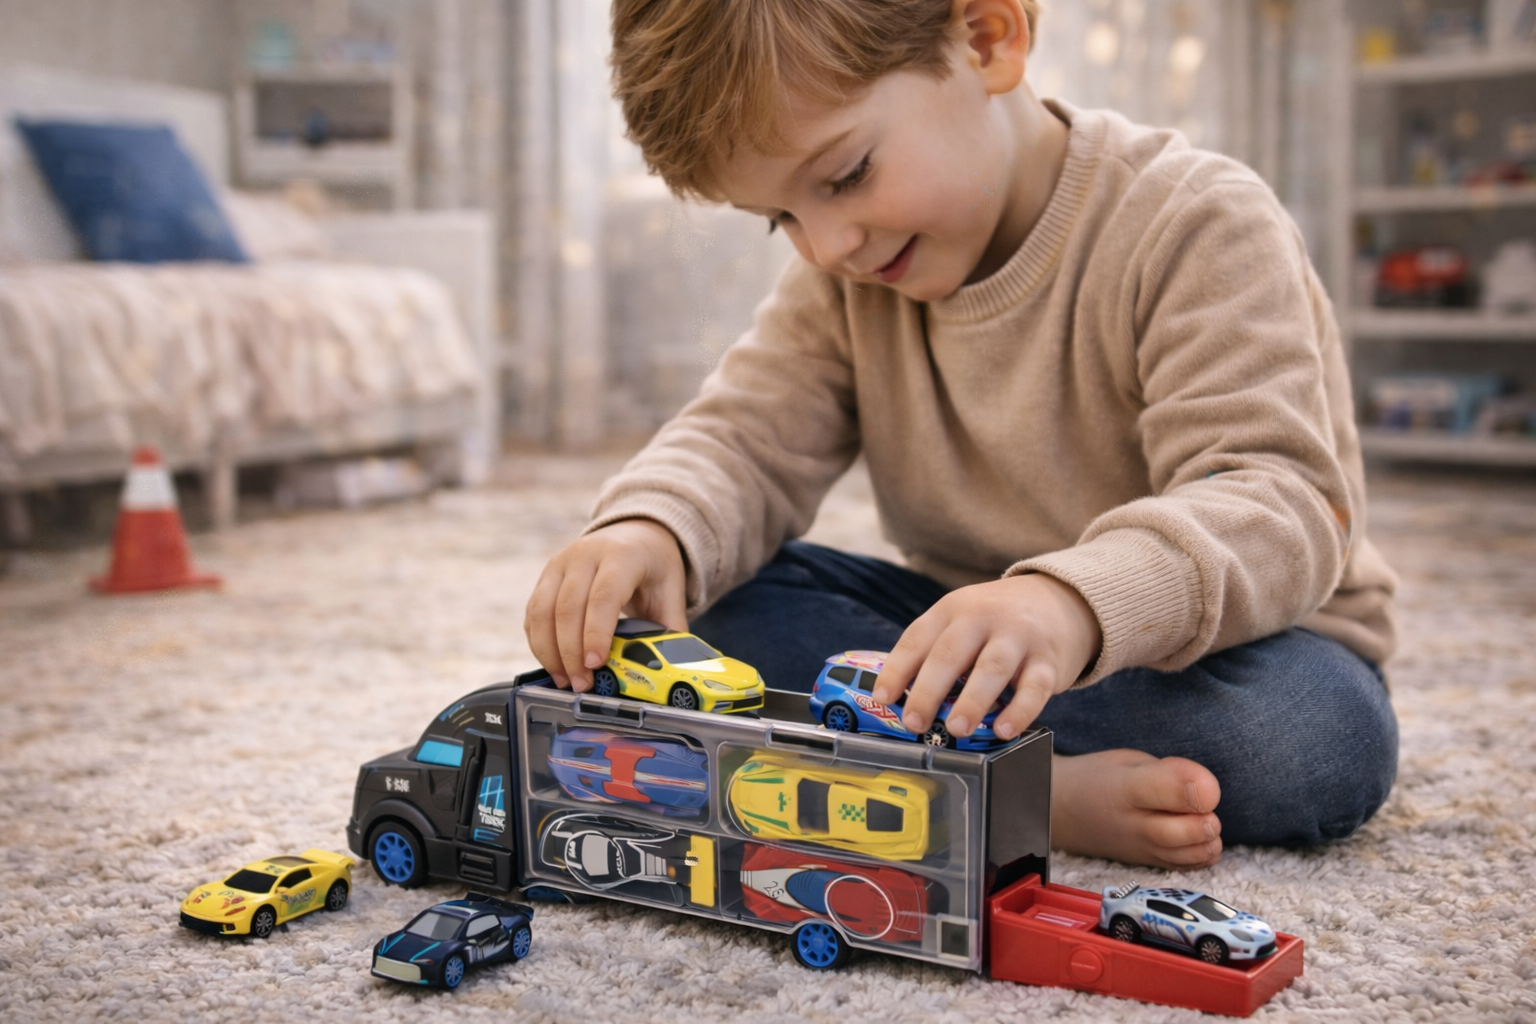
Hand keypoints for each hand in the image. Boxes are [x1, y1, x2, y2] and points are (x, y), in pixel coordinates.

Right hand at [524, 519, 686, 691]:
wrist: (635, 535)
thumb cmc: (653, 568)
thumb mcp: (671, 593)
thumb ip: (669, 631)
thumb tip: (665, 672)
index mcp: (621, 555)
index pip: (603, 596)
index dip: (596, 632)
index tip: (596, 664)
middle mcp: (585, 555)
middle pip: (567, 607)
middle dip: (571, 652)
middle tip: (582, 684)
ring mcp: (560, 564)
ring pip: (541, 611)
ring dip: (549, 651)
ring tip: (566, 680)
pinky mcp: (545, 577)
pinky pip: (533, 614)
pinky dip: (539, 643)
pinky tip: (554, 665)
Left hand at [869, 573, 1101, 741]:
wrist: (1059, 600)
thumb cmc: (996, 622)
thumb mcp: (963, 621)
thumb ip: (936, 652)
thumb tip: (901, 702)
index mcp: (952, 609)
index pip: (918, 638)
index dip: (898, 669)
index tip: (883, 698)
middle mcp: (983, 617)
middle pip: (951, 653)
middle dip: (929, 690)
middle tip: (914, 723)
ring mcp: (1018, 637)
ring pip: (992, 668)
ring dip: (972, 701)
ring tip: (956, 729)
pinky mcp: (1049, 660)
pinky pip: (1034, 688)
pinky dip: (1019, 711)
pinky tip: (1004, 730)